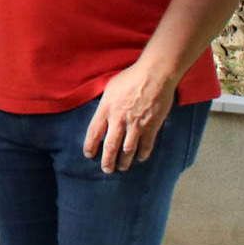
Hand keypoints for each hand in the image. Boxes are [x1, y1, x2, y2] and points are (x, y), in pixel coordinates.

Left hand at [83, 59, 176, 173]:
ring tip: (122, 168)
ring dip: (124, 161)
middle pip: (110, 145)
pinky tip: (140, 158)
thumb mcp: (109, 88)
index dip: (90, 146)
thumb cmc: (130, 77)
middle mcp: (119, 119)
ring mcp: (136, 124)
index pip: (94, 132)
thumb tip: (101, 114)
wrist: (155, 74)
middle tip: (106, 169)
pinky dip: (143, 154)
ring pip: (128, 149)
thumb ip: (105, 104)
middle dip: (107, 160)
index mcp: (106, 109)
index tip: (89, 155)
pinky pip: (146, 145)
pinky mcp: (152, 125)